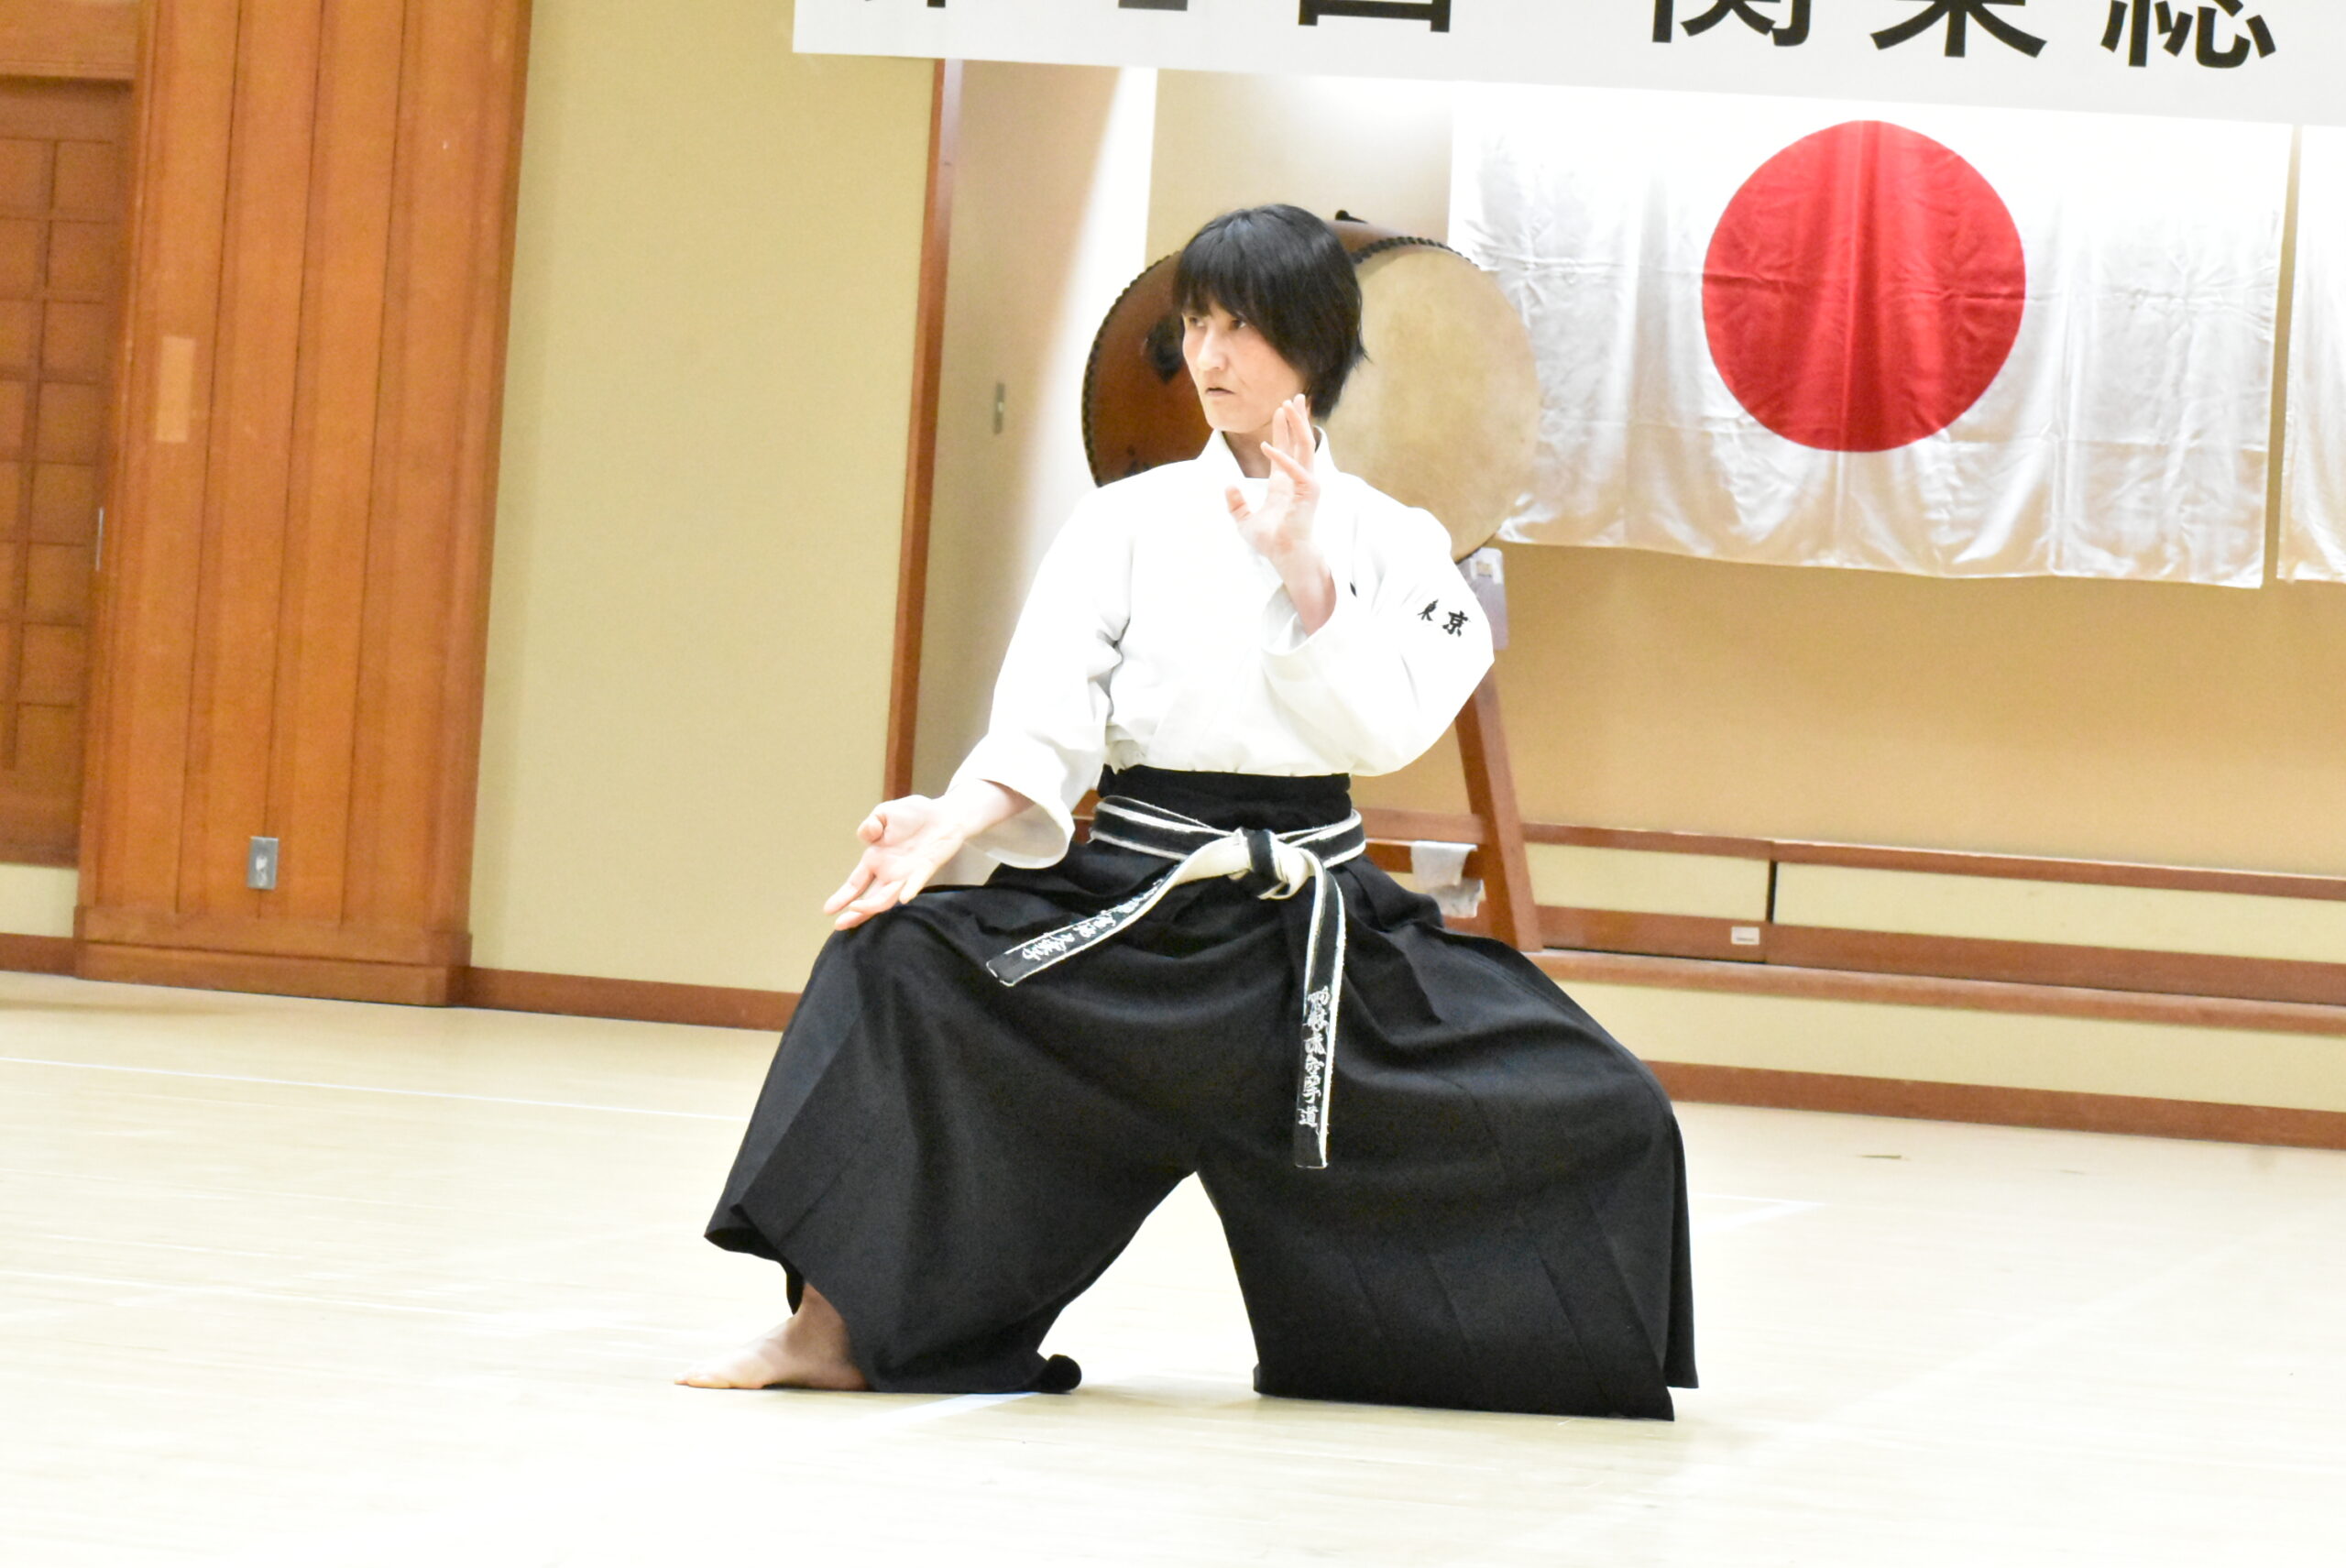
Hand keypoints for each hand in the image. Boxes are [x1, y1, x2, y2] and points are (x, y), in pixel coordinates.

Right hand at [823, 795, 967, 930]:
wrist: (945, 814)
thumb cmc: (913, 814)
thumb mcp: (884, 814)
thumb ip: (871, 824)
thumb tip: (867, 835)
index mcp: (876, 859)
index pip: (855, 883)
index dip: (842, 896)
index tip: (828, 910)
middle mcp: (889, 872)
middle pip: (869, 898)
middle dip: (855, 912)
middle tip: (840, 925)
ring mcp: (907, 873)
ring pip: (888, 897)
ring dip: (874, 905)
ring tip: (858, 909)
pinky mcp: (926, 869)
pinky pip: (917, 883)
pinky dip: (910, 890)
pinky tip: (903, 898)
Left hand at [1224, 394, 1321, 563]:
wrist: (1283, 555)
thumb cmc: (1270, 541)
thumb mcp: (1244, 520)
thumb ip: (1236, 503)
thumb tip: (1228, 486)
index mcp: (1285, 483)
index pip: (1286, 449)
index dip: (1283, 428)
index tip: (1281, 409)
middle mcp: (1298, 479)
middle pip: (1299, 441)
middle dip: (1297, 419)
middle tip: (1295, 397)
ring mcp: (1306, 483)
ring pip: (1304, 447)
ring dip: (1296, 426)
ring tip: (1289, 406)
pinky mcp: (1309, 491)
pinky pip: (1295, 469)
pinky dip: (1281, 457)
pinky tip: (1265, 445)